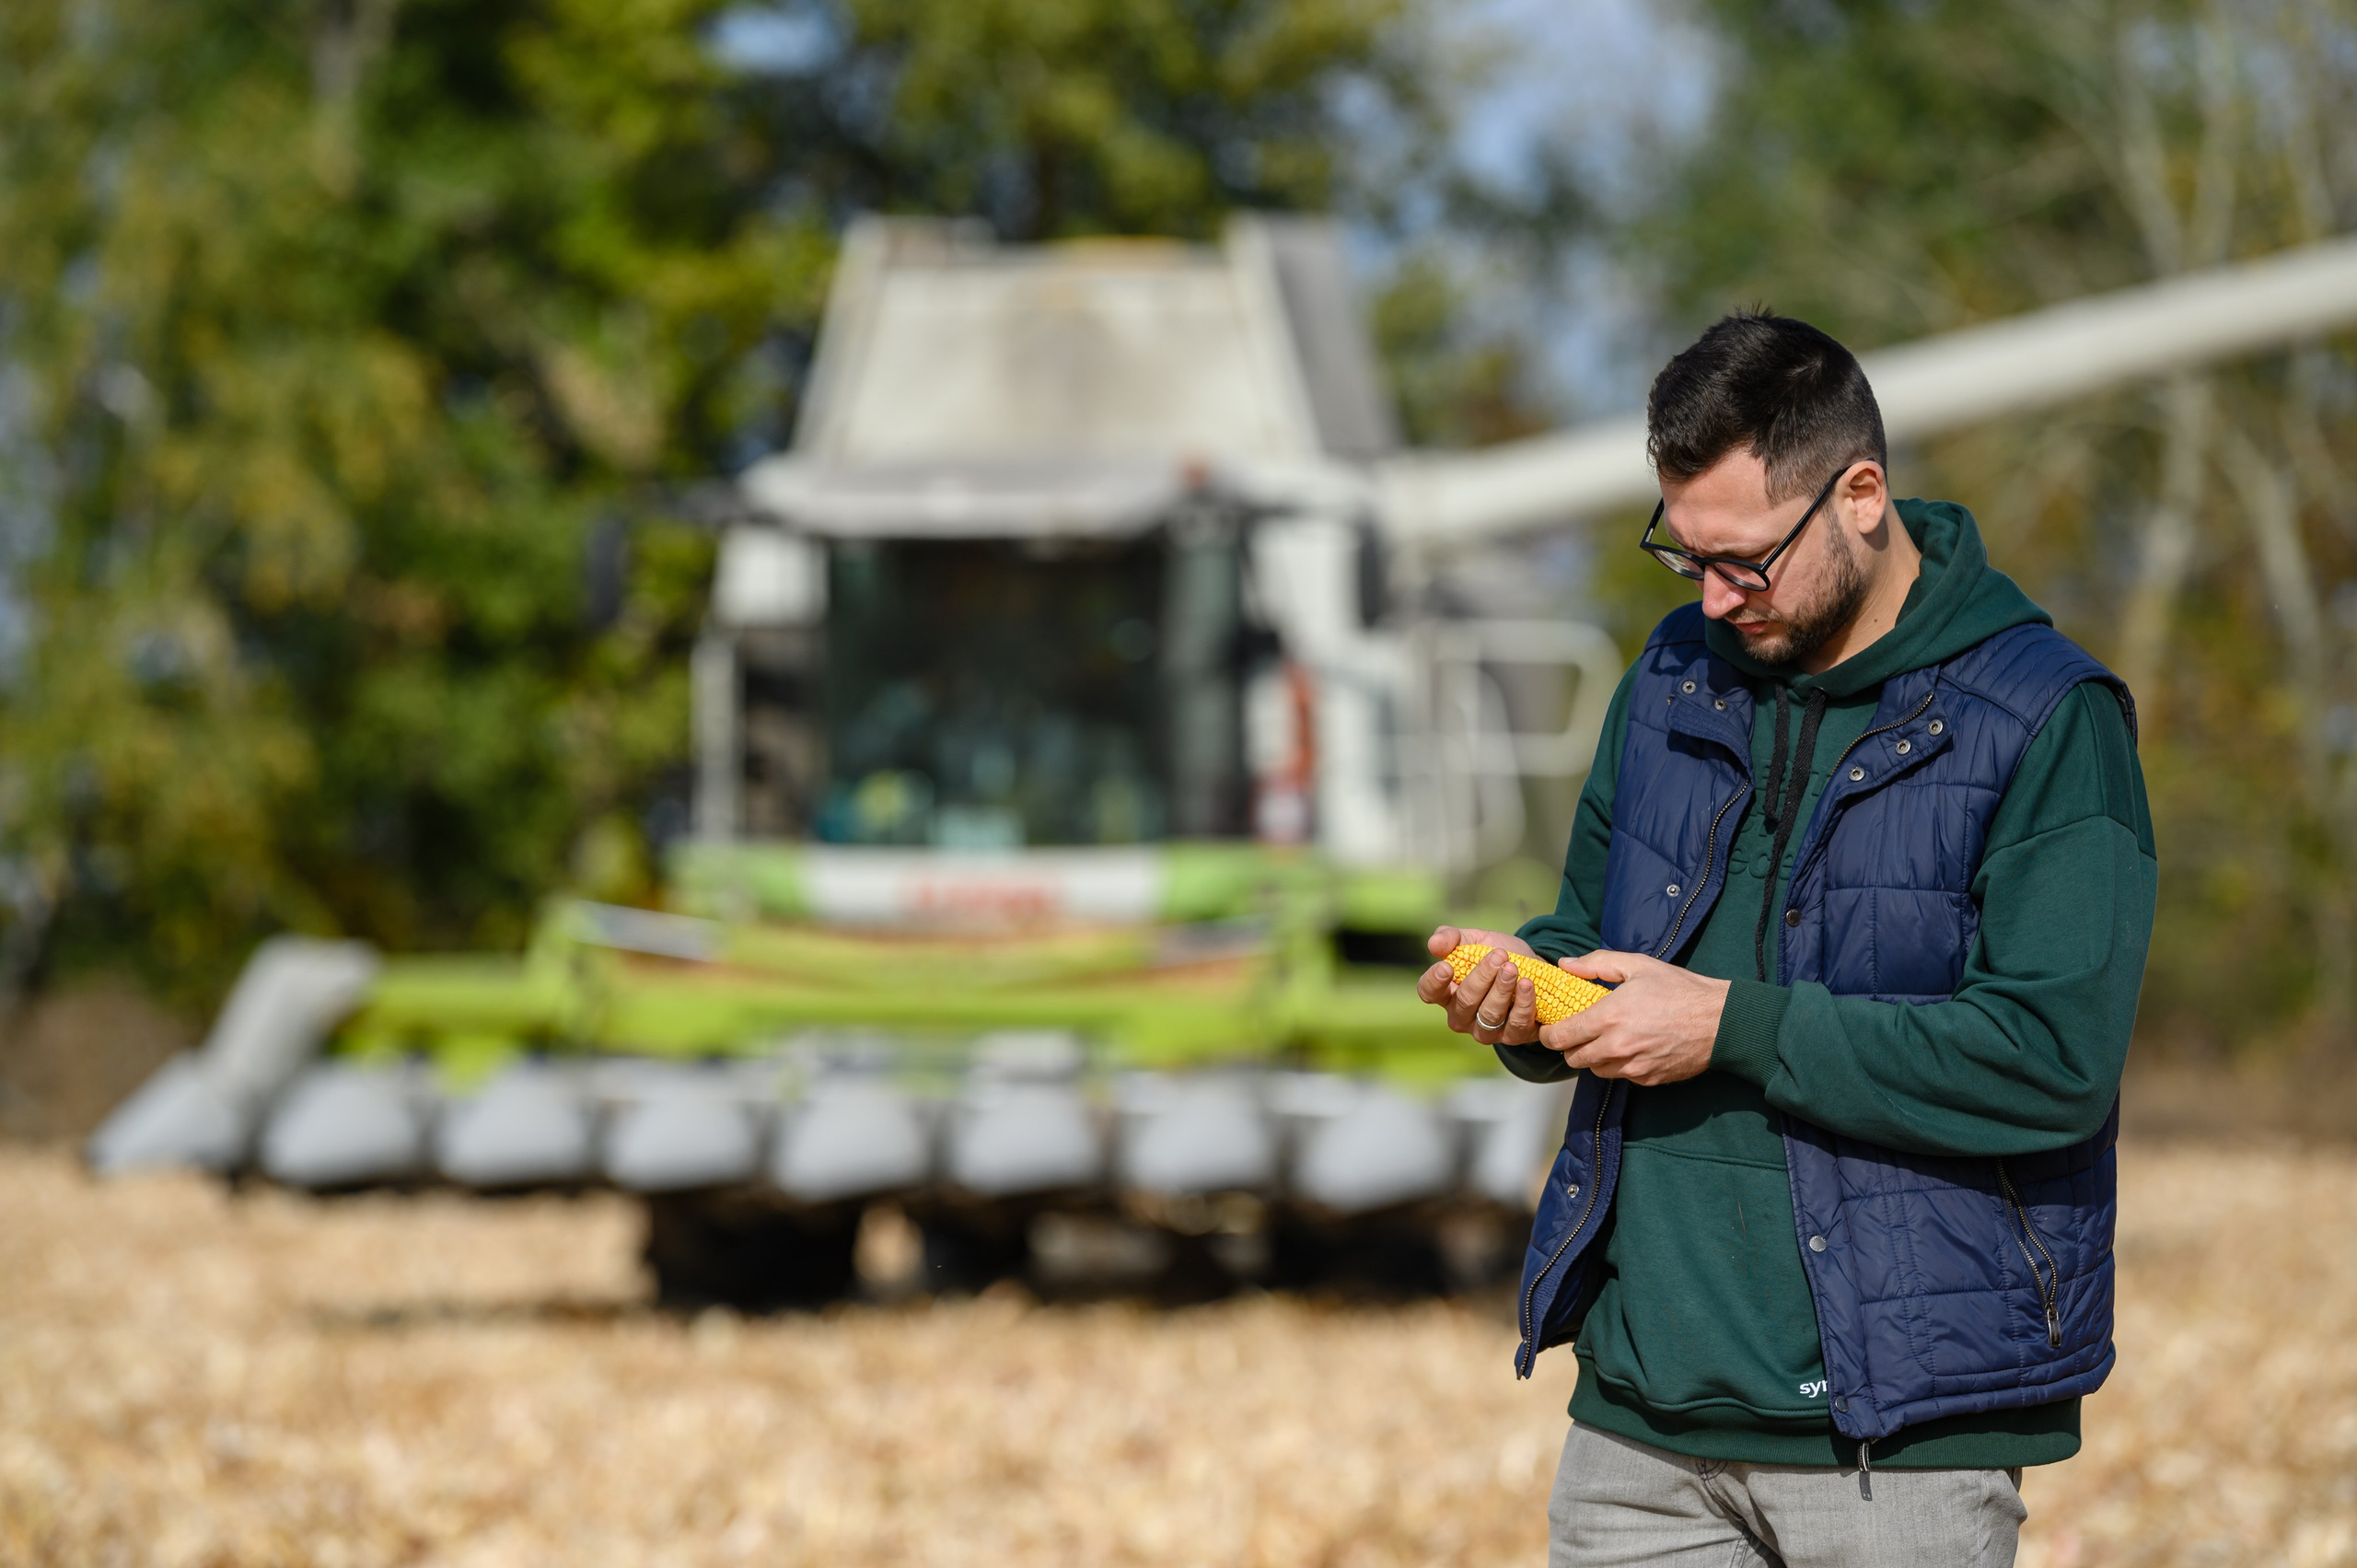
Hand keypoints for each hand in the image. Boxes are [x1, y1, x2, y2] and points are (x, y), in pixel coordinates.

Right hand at [1416, 926, 1543, 1047]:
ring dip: (1502, 989)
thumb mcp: (1475, 940)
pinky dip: (1522, 1003)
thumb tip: (1433, 944)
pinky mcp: (1512, 1036)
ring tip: (1512, 968)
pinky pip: (1515, 1024)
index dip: (1434, 982)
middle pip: (1464, 1001)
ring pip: (1489, 1014)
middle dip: (1482, 977)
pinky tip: (1526, 984)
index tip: (1447, 966)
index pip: (1429, 992)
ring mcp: (1485, 1030)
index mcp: (1447, 993)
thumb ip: (1452, 938)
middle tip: (1499, 956)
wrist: (1536, 970)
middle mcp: (1461, 1016)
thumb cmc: (1497, 956)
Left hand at [1539, 950, 1727, 1085]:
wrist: (1720, 1021)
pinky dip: (1620, 1065)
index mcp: (1610, 1017)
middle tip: (1580, 1032)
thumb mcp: (1638, 965)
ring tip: (1608, 1038)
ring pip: (1596, 1070)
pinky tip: (1632, 1046)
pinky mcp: (1649, 1079)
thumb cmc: (1680, 989)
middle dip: (1571, 1047)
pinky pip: (1622, 1076)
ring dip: (1595, 1057)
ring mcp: (1634, 1066)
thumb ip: (1596, 963)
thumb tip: (1565, 965)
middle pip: (1573, 1059)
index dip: (1549, 1035)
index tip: (1551, 1029)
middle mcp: (1617, 1047)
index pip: (1560, 1038)